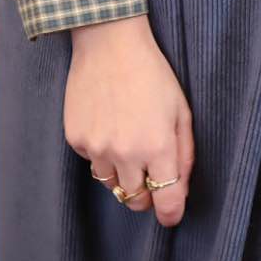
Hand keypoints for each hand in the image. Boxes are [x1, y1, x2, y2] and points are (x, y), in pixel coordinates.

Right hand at [65, 15, 194, 225]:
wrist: (109, 44)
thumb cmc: (152, 74)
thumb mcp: (181, 111)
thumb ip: (184, 153)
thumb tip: (181, 188)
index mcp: (158, 147)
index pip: (166, 202)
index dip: (171, 214)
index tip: (171, 216)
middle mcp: (125, 153)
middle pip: (136, 200)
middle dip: (146, 195)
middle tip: (150, 176)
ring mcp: (97, 147)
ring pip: (112, 184)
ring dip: (122, 175)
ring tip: (127, 144)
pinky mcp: (76, 139)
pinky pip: (92, 162)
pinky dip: (101, 154)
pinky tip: (108, 126)